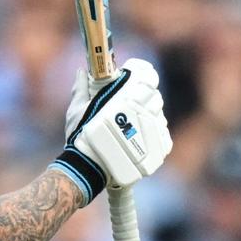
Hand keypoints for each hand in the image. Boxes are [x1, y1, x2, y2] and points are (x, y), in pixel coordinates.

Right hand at [53, 59, 171, 202]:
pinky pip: (163, 134)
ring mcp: (156, 130)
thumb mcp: (76, 110)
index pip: (149, 76)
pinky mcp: (161, 148)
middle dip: (142, 97)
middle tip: (126, 107)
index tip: (130, 80)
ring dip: (148, 116)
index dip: (141, 75)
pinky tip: (138, 140)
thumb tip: (82, 72)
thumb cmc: (80, 137)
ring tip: (130, 128)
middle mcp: (145, 111)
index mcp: (126, 98)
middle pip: (154, 96)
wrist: (89, 168)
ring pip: (159, 115)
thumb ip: (82, 88)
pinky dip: (153, 134)